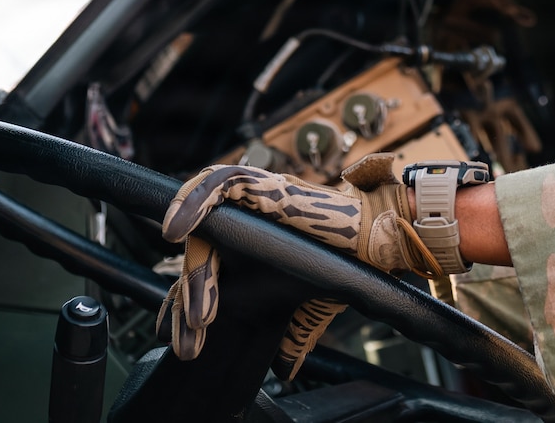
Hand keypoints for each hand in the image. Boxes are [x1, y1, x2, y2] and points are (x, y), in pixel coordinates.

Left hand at [155, 154, 438, 375]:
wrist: (377, 244)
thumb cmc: (345, 263)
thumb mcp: (310, 306)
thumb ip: (293, 333)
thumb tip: (287, 369)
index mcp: (252, 242)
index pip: (207, 267)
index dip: (188, 300)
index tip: (183, 337)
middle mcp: (248, 218)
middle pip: (200, 248)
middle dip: (191, 295)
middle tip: (195, 332)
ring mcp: (255, 200)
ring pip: (204, 221)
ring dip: (196, 265)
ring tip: (195, 307)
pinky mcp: (265, 187)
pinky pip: (220, 184)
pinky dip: (195, 202)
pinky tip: (177, 231)